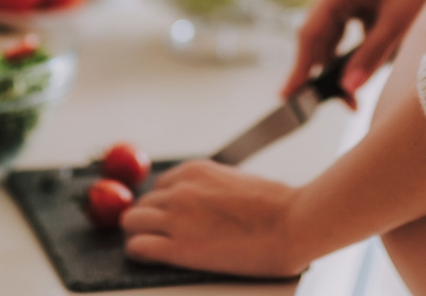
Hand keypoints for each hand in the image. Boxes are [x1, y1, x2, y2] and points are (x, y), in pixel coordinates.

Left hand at [121, 160, 310, 277]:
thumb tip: (206, 199)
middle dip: (148, 217)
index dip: (163, 202)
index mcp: (196, 171)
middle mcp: (181, 190)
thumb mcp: (236, 180)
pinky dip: (137, 251)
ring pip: (133, 222)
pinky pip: (139, 247)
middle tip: (155, 231)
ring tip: (147, 243)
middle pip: (143, 203)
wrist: (292, 223)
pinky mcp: (179, 248)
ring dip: (138, 232)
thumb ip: (212, 187)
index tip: (166, 213)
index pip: (161, 185)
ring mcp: (177, 218)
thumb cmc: (278, 205)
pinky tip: (143, 255)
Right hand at [282, 0, 425, 104]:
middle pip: (319, 35)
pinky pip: (350, 27)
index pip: (309, 34)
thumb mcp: (398, 23)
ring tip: (351, 95)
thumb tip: (348, 88)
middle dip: (323, 71)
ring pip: (335, 33)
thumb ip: (370, 56)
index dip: (299, 67)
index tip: (289, 96)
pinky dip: (355, 49)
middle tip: (339, 104)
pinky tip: (367, 67)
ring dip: (340, 62)